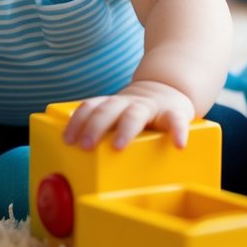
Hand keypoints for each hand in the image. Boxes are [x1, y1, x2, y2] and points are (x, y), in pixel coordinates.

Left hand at [62, 81, 195, 150]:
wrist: (169, 89)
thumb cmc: (135, 112)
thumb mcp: (116, 115)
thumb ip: (98, 128)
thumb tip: (71, 157)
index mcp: (112, 104)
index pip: (91, 106)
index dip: (77, 121)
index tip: (67, 140)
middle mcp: (129, 103)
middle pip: (108, 110)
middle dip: (94, 126)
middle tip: (84, 146)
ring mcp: (151, 107)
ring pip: (135, 113)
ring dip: (125, 129)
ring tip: (118, 147)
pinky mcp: (175, 113)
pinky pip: (176, 121)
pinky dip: (178, 132)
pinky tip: (179, 145)